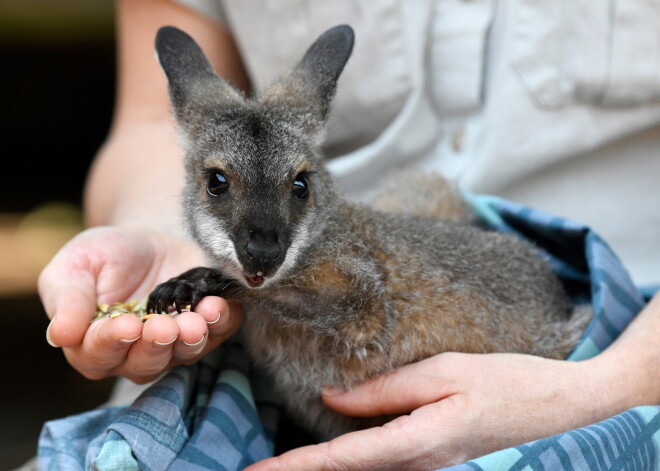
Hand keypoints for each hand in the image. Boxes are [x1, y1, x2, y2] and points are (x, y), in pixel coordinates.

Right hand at [38, 226, 243, 382]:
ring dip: (191, 339)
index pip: (98, 355)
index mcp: (95, 343)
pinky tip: (217, 306)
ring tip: (195, 321)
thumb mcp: (76, 266)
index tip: (126, 325)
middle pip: (144, 363)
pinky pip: (219, 333)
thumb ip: (66, 299)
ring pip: (183, 355)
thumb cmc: (105, 256)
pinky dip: (221, 322)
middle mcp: (136, 353)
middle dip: (156, 346)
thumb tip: (60, 334)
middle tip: (165, 326)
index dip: (111, 343)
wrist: (149, 240)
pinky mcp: (209, 327)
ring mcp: (176, 345)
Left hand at [247, 351, 638, 470]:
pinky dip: (350, 460)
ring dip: (322, 467)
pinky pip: (383, 461)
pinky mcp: (434, 457)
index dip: (296, 467)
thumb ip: (385, 389)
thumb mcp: (443, 372)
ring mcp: (428, 466)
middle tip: (257, 470)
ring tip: (283, 462)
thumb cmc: (506, 382)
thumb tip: (332, 397)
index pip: (342, 459)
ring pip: (363, 470)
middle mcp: (419, 464)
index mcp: (417, 442)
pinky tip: (333, 453)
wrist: (559, 406)